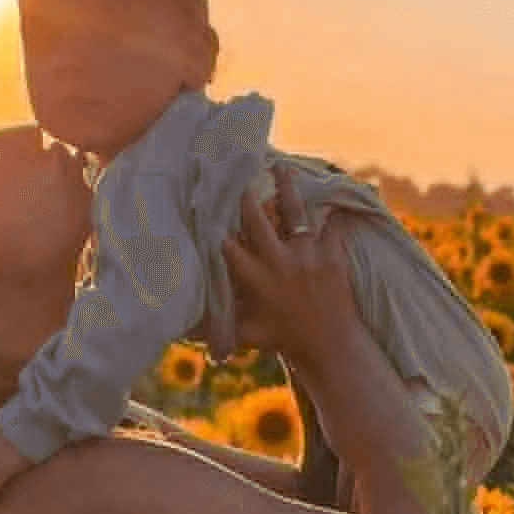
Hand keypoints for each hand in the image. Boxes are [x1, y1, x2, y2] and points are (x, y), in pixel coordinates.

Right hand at [223, 162, 355, 361]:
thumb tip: (181, 331)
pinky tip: (331, 192)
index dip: (217, 226)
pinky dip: (333, 210)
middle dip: (245, 196)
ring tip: (281, 166)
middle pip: (257, 218)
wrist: (330, 346)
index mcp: (256, 278)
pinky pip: (332, 225)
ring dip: (286, 186)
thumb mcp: (247, 334)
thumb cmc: (285, 340)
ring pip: (295, 211)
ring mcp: (307, 254)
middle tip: (239, 175)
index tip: (207, 207)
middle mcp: (279, 261)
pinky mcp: (332, 255)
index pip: (229, 245)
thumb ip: (215, 328)